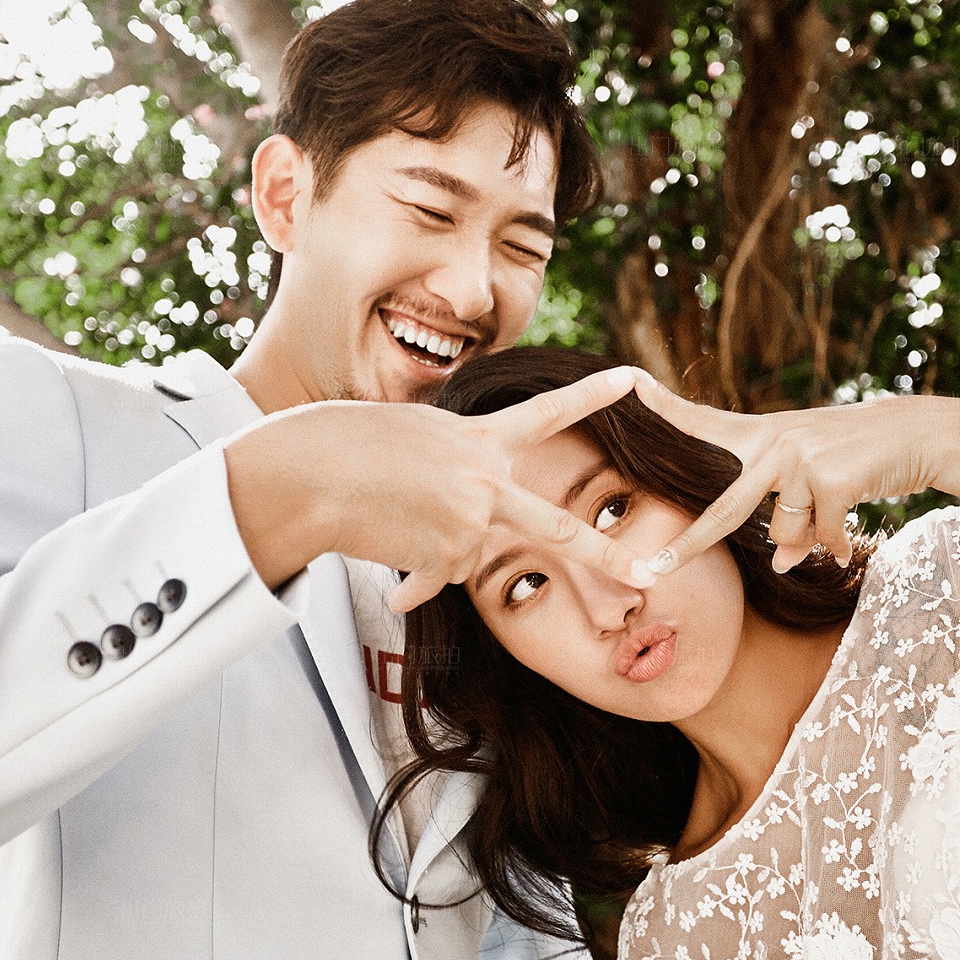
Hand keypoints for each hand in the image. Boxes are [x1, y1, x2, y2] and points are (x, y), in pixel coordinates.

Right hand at [228, 367, 655, 611]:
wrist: (312, 472)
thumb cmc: (348, 448)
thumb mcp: (414, 438)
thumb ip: (452, 472)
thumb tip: (465, 538)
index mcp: (478, 438)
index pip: (546, 413)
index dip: (591, 397)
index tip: (632, 380)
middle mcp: (485, 478)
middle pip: (557, 530)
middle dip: (607, 557)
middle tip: (648, 575)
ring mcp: (470, 519)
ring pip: (467, 558)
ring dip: (433, 552)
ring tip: (392, 518)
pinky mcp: (446, 553)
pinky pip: (438, 579)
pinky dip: (413, 578)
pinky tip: (384, 544)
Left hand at [631, 371, 947, 574]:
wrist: (917, 434)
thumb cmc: (858, 457)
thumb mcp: (814, 482)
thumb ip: (788, 520)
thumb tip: (779, 563)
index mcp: (762, 436)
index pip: (705, 422)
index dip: (665, 406)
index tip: (627, 382)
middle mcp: (774, 443)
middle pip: (726, 512)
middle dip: (690, 545)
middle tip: (655, 569)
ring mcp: (800, 460)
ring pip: (787, 531)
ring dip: (810, 538)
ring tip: (834, 521)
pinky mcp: (830, 479)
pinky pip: (822, 536)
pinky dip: (835, 546)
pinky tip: (847, 544)